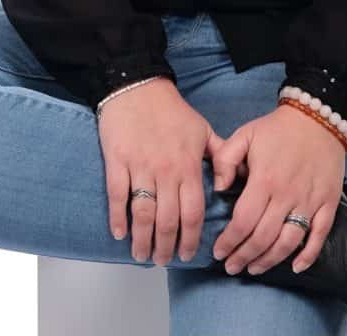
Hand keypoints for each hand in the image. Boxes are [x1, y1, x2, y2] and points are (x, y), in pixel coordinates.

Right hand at [97, 77, 226, 266]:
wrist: (138, 86)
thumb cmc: (171, 109)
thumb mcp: (202, 129)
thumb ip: (220, 156)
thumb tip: (229, 181)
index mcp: (188, 165)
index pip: (193, 212)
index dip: (191, 238)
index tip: (188, 254)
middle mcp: (166, 170)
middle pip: (167, 220)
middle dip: (166, 246)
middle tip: (163, 261)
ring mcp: (140, 166)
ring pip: (143, 213)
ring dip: (142, 239)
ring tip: (142, 254)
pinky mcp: (117, 160)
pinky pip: (117, 195)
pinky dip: (117, 218)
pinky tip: (119, 234)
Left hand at [210, 105, 345, 275]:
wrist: (317, 117)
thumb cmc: (277, 128)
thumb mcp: (245, 134)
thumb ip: (226, 159)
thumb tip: (219, 188)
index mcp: (264, 179)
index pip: (243, 221)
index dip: (229, 241)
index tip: (218, 252)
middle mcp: (287, 195)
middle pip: (263, 237)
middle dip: (244, 256)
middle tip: (231, 267)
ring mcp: (309, 201)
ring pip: (288, 242)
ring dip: (270, 260)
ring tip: (254, 268)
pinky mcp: (328, 203)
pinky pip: (319, 235)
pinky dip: (308, 255)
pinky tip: (295, 266)